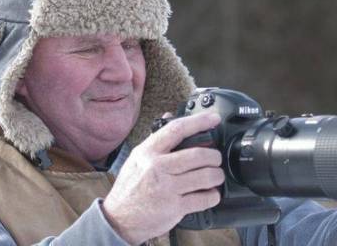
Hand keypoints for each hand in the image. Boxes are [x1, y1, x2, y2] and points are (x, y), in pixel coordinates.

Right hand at [102, 112, 223, 244]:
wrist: (119, 219)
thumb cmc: (130, 187)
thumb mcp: (137, 158)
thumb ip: (155, 139)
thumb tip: (169, 117)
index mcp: (148, 151)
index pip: (177, 130)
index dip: (199, 122)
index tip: (214, 119)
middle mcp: (157, 167)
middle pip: (198, 154)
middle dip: (214, 156)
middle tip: (216, 158)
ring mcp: (166, 188)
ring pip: (205, 176)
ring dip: (217, 175)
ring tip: (216, 176)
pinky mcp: (174, 207)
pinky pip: (204, 199)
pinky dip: (213, 196)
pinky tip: (211, 194)